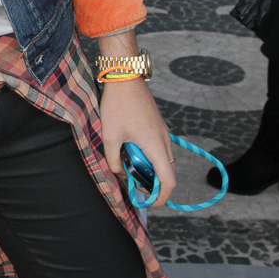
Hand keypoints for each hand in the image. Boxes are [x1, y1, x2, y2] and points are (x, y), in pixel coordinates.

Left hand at [100, 77, 175, 206]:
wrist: (125, 75)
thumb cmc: (118, 104)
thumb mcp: (110, 135)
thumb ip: (113, 160)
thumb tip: (119, 174)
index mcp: (156, 146)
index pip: (169, 181)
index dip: (161, 198)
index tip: (147, 202)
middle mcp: (164, 140)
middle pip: (167, 172)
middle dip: (152, 183)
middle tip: (132, 182)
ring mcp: (163, 131)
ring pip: (162, 159)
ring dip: (149, 167)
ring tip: (128, 163)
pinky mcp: (158, 124)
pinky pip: (158, 147)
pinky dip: (149, 155)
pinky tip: (130, 147)